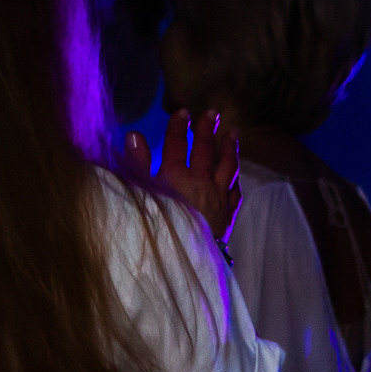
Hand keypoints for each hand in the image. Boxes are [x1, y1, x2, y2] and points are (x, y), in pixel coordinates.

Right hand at [127, 110, 241, 251]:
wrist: (183, 259)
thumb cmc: (156, 226)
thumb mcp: (140, 194)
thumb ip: (136, 165)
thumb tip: (134, 135)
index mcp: (177, 176)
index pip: (177, 144)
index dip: (178, 126)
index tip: (182, 112)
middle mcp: (201, 182)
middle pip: (206, 150)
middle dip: (207, 130)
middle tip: (212, 113)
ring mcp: (218, 198)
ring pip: (228, 167)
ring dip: (230, 149)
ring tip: (233, 134)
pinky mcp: (227, 216)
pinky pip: (235, 193)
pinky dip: (236, 181)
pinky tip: (236, 177)